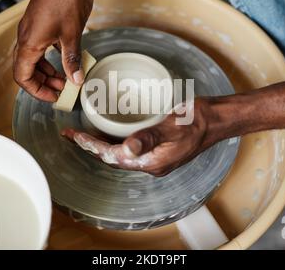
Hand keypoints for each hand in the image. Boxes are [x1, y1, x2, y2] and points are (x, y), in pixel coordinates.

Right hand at [13, 0, 102, 101]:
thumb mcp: (72, 34)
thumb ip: (72, 59)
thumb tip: (75, 79)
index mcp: (29, 42)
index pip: (22, 76)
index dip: (36, 91)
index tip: (53, 97)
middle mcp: (26, 37)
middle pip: (27, 69)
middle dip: (43, 82)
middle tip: (62, 89)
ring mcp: (33, 29)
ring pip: (34, 58)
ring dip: (48, 70)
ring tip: (66, 77)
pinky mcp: (41, 22)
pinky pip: (41, 46)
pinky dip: (51, 57)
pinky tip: (66, 59)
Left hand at [61, 98, 236, 175]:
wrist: (215, 121)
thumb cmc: (196, 121)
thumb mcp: (172, 127)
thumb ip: (149, 138)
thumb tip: (127, 148)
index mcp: (151, 161)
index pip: (112, 155)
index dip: (90, 145)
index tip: (72, 135)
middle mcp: (150, 163)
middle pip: (112, 158)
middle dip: (89, 146)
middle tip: (69, 135)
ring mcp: (154, 157)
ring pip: (119, 154)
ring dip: (100, 145)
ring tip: (81, 135)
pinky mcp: (157, 149)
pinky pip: (129, 149)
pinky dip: (114, 142)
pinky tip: (108, 133)